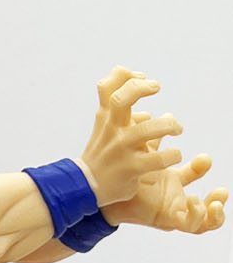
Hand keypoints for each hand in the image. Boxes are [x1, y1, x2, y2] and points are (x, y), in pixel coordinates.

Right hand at [77, 68, 181, 205]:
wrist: (85, 187)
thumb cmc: (101, 153)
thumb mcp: (104, 125)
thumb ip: (120, 107)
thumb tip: (142, 91)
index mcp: (106, 118)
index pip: (108, 87)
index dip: (125, 75)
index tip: (142, 77)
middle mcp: (112, 130)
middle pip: (120, 99)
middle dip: (140, 88)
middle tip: (156, 88)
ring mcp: (121, 149)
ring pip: (148, 129)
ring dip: (169, 125)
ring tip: (176, 129)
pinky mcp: (131, 168)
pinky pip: (158, 159)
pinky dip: (172, 155)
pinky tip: (173, 155)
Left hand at [104, 148, 227, 234]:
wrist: (101, 196)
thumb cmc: (118, 176)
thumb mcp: (140, 156)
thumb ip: (151, 140)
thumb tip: (160, 115)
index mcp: (165, 181)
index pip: (189, 176)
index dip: (199, 169)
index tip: (205, 156)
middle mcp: (169, 197)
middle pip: (202, 201)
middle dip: (216, 196)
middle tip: (217, 178)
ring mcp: (170, 210)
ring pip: (202, 219)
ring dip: (216, 211)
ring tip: (221, 194)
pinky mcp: (167, 221)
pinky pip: (191, 225)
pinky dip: (199, 215)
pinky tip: (196, 200)